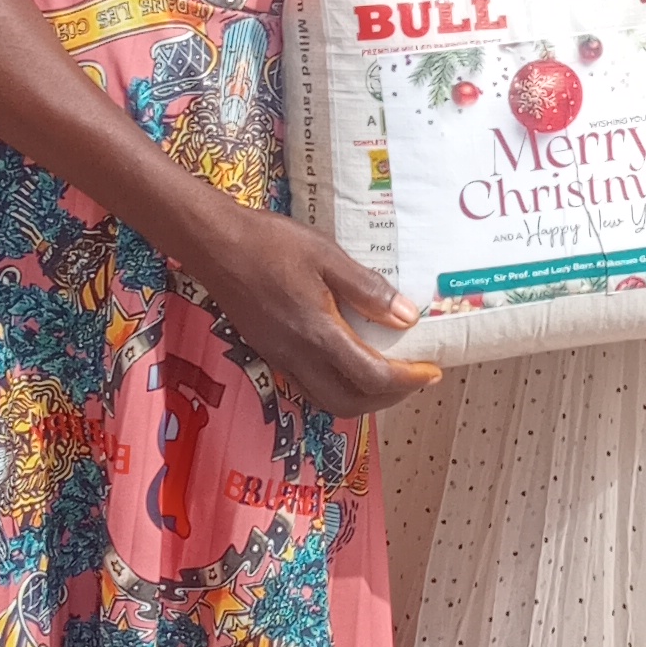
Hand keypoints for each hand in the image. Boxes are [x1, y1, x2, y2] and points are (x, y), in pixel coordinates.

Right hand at [193, 204, 442, 416]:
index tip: (431, 370)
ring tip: (388, 375)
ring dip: (363, 398)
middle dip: (389, 398)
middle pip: (351, 403)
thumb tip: (407, 317)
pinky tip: (348, 364)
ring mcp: (280, 358)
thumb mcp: (327, 255)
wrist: (214, 245)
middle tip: (415, 377)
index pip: (372, 377)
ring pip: (328, 401)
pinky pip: (309, 388)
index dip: (408, 380)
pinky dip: (338, 388)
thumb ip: (367, 290)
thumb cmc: (270, 243)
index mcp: (317, 332)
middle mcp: (298, 355)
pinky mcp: (269, 353)